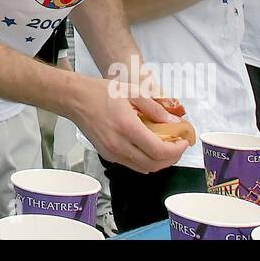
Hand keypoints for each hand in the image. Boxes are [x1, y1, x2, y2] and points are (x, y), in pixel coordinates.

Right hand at [68, 78, 186, 173]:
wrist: (75, 99)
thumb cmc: (102, 92)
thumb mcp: (133, 91)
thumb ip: (154, 108)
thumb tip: (173, 121)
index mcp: (127, 127)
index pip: (159, 150)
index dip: (176, 150)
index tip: (183, 141)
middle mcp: (119, 145)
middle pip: (154, 165)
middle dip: (171, 158)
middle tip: (178, 146)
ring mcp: (112, 153)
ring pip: (143, 168)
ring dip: (159, 162)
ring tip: (166, 148)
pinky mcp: (107, 155)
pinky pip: (132, 165)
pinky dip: (145, 161)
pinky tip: (149, 148)